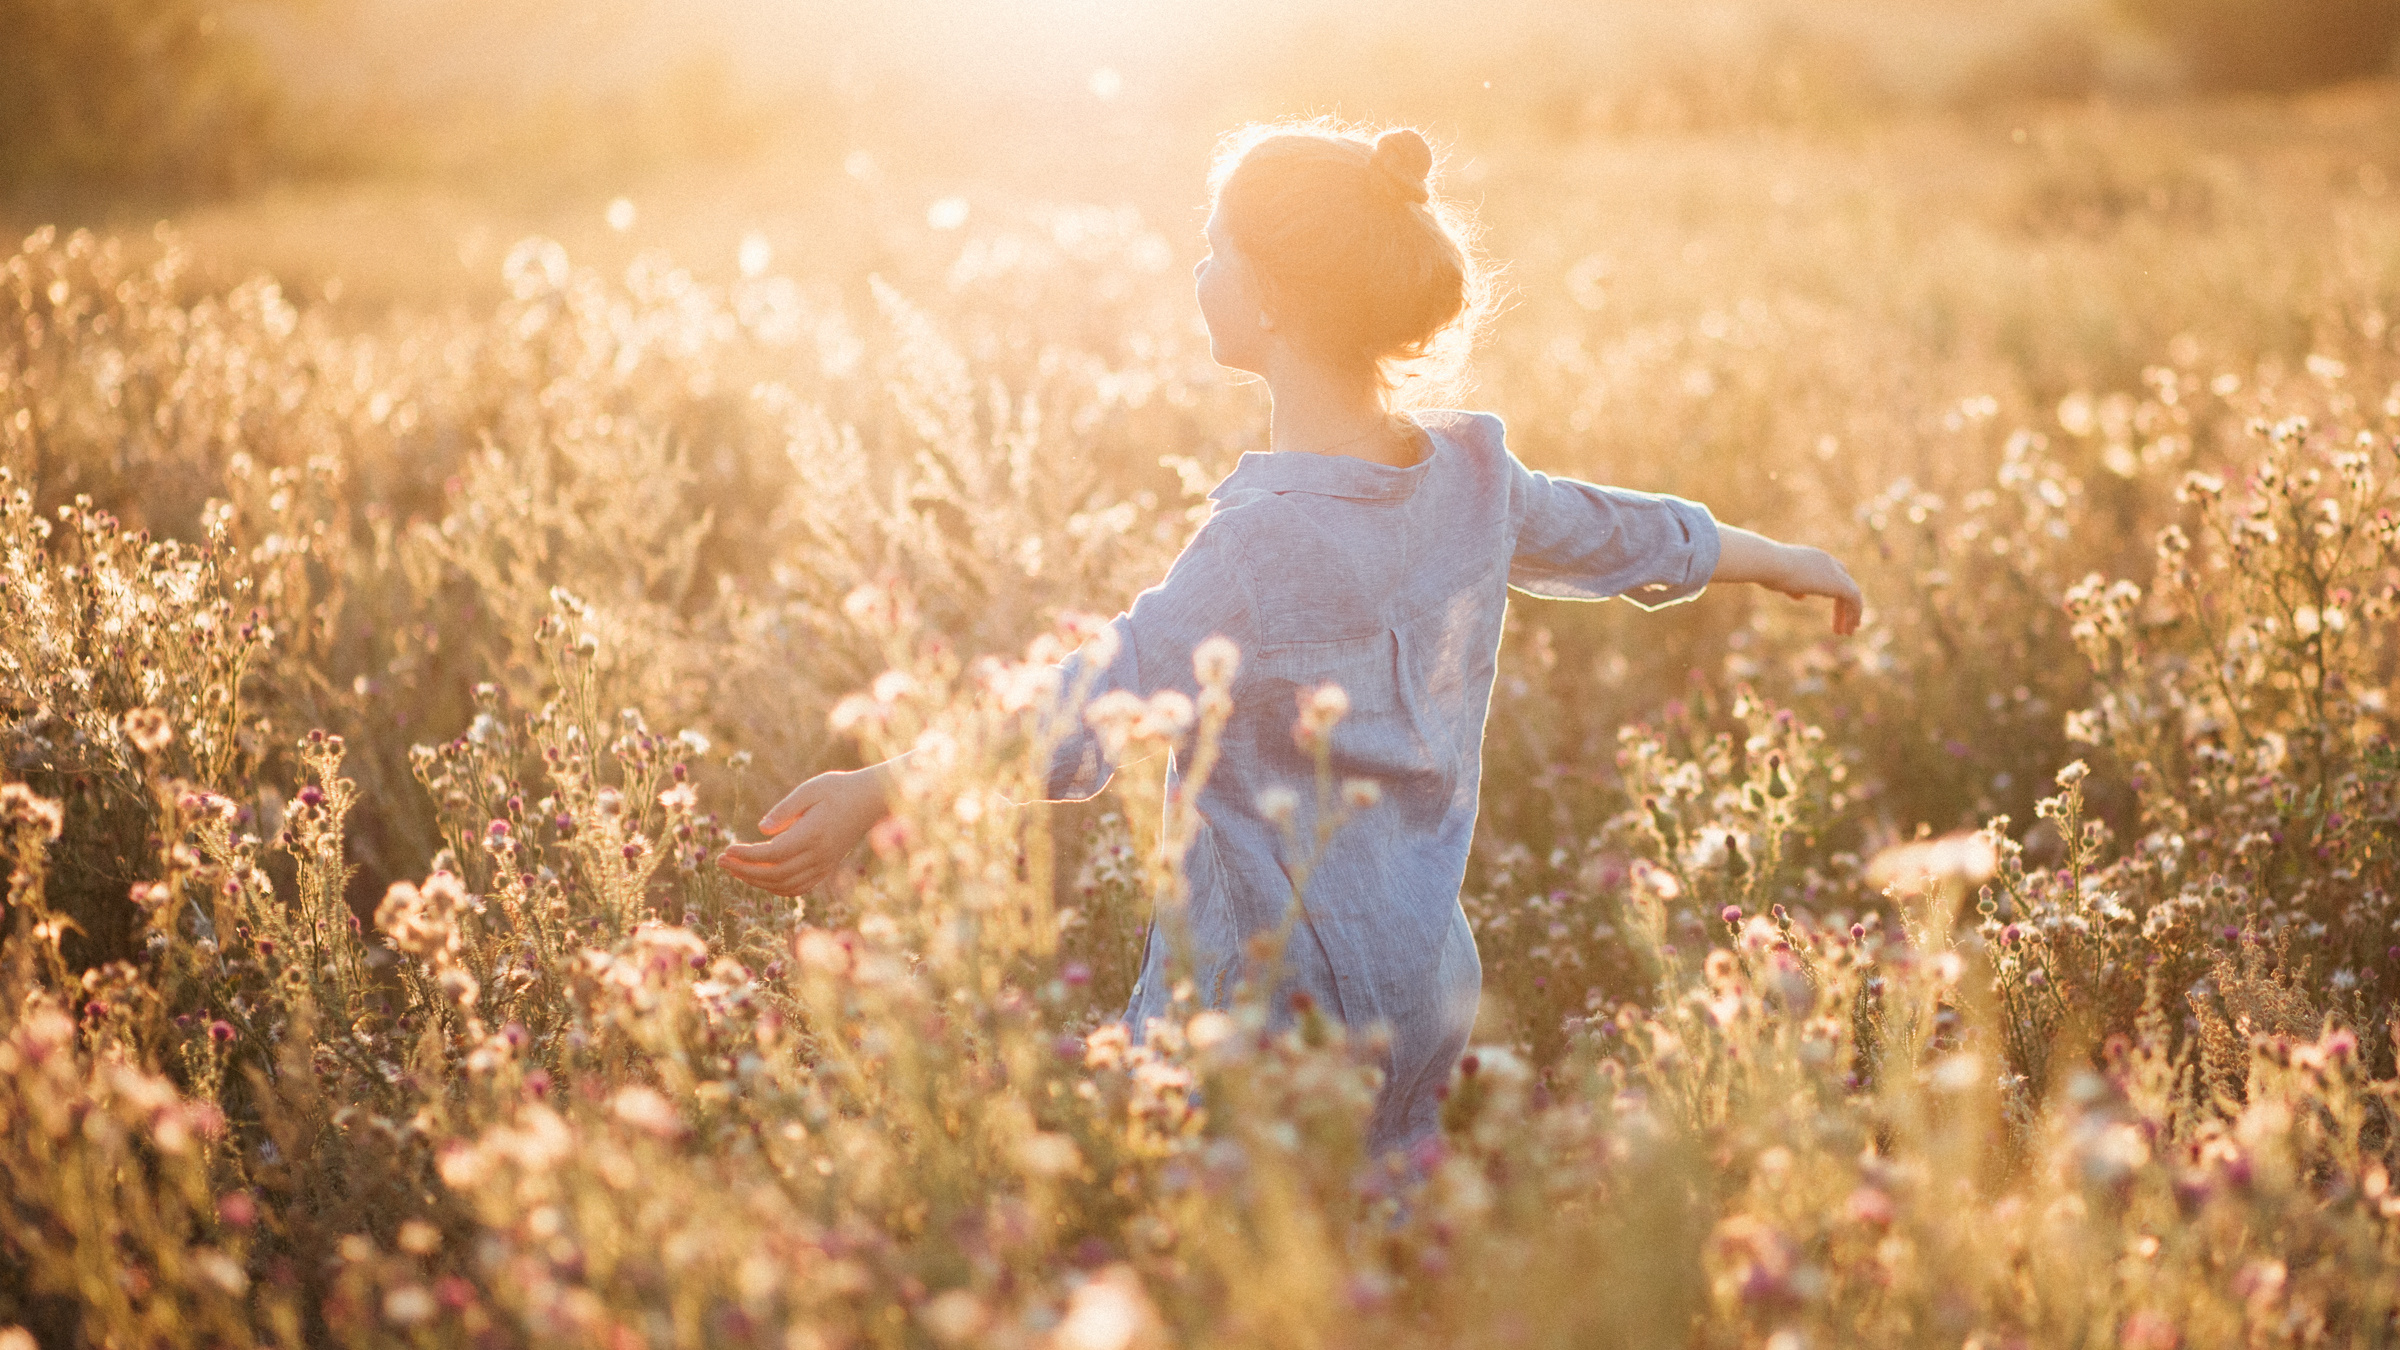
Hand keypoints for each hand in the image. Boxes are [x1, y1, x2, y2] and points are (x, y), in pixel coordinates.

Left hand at [717, 768, 889, 896]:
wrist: (871, 801)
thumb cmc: (839, 789)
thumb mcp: (811, 789)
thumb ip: (785, 809)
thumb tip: (761, 829)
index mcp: (813, 834)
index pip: (773, 854)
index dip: (746, 856)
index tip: (727, 849)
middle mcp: (819, 855)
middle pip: (775, 874)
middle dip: (744, 870)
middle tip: (720, 860)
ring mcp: (824, 866)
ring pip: (785, 885)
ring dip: (756, 881)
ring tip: (735, 869)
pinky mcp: (826, 869)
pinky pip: (798, 887)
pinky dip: (776, 887)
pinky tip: (760, 877)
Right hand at [1775, 545, 1863, 635]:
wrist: (1769, 563)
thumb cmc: (1767, 571)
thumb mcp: (1780, 580)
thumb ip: (1794, 588)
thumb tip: (1802, 597)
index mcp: (1813, 558)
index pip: (1832, 572)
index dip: (1835, 591)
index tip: (1835, 608)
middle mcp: (1826, 561)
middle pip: (1845, 583)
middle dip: (1845, 604)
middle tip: (1845, 624)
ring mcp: (1833, 570)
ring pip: (1851, 593)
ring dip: (1851, 613)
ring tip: (1847, 633)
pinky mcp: (1837, 583)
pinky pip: (1854, 598)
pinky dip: (1854, 613)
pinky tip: (1850, 627)